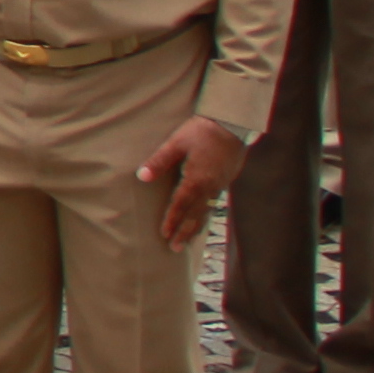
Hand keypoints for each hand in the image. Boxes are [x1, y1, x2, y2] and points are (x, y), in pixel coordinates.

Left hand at [138, 111, 246, 248]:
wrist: (232, 124)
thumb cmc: (201, 132)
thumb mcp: (176, 143)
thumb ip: (159, 161)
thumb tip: (141, 176)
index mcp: (197, 180)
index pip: (181, 206)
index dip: (172, 221)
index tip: (164, 235)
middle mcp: (210, 187)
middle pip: (195, 215)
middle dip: (184, 232)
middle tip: (175, 248)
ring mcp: (220, 185)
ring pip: (206, 211)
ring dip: (196, 227)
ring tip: (187, 240)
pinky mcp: (225, 181)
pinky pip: (213, 204)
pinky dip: (206, 215)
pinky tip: (202, 218)